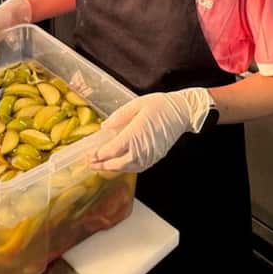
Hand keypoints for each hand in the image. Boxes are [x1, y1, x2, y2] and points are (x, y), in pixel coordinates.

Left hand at [91, 88, 212, 172]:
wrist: (183, 112)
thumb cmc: (160, 105)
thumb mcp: (137, 104)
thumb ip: (119, 116)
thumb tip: (104, 127)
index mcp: (134, 134)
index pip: (111, 150)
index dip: (98, 155)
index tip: (89, 154)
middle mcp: (141, 148)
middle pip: (117, 164)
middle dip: (102, 166)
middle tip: (91, 164)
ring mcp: (149, 155)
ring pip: (127, 168)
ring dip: (113, 169)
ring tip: (102, 166)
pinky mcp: (156, 157)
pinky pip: (138, 168)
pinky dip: (126, 168)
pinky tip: (120, 165)